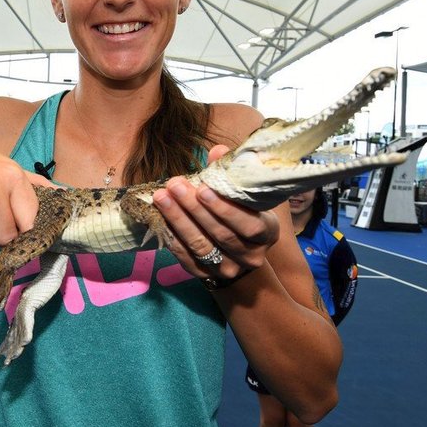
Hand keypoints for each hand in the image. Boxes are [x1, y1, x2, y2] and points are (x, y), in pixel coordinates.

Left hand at [151, 144, 279, 282]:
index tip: (203, 188)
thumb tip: (217, 151)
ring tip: (161, 197)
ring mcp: (228, 268)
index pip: (249, 225)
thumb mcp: (246, 196)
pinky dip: (172, 236)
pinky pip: (185, 257)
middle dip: (194, 208)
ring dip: (178, 220)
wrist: (239, 253)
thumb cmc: (244, 214)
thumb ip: (232, 175)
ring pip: (200, 246)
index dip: (225, 209)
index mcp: (267, 233)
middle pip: (220, 234)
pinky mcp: (205, 275)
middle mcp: (251, 256)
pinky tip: (159, 217)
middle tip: (175, 185)